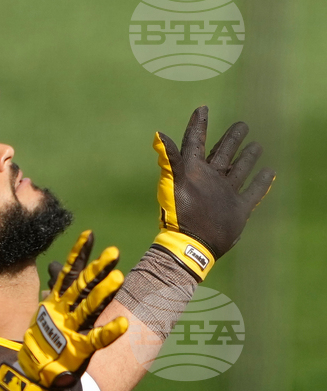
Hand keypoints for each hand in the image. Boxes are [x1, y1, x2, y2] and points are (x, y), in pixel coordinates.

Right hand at [0, 231, 128, 390]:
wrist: (31, 375)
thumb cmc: (41, 345)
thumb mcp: (44, 316)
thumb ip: (55, 295)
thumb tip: (56, 271)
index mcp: (55, 303)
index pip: (69, 273)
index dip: (79, 254)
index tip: (90, 235)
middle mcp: (62, 312)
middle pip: (82, 286)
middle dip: (97, 269)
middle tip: (113, 253)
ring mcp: (69, 330)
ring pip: (88, 307)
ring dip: (103, 292)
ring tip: (118, 277)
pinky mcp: (77, 349)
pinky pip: (96, 339)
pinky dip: (109, 332)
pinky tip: (124, 325)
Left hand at [152, 106, 275, 279]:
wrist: (192, 246)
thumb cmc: (180, 214)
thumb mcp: (174, 183)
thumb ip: (170, 159)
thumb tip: (157, 134)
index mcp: (194, 171)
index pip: (196, 142)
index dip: (199, 125)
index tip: (202, 108)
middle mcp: (210, 179)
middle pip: (222, 153)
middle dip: (231, 139)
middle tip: (241, 124)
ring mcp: (225, 193)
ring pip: (238, 169)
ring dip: (246, 157)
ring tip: (255, 144)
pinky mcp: (238, 209)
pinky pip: (253, 191)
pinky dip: (261, 182)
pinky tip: (269, 171)